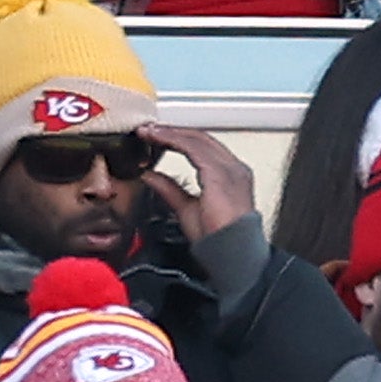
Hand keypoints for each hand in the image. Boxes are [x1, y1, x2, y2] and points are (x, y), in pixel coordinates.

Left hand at [137, 124, 255, 241]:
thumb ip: (169, 189)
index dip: (177, 139)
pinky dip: (174, 140)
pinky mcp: (220, 173)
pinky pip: (194, 148)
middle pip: (200, 138)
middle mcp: (233, 168)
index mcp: (229, 175)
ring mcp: (229, 169)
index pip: (202, 148)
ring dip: (170, 133)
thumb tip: (150, 175)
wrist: (230, 252)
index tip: (155, 136)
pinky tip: (158, 138)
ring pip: (196, 139)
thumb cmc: (217, 237)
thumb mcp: (185, 208)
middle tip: (147, 129)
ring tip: (148, 131)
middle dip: (172, 131)